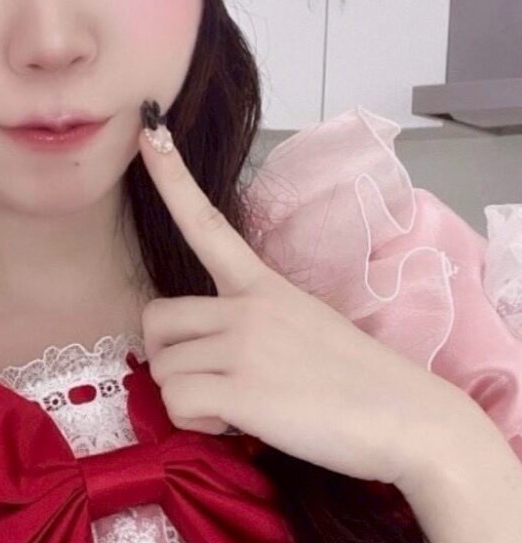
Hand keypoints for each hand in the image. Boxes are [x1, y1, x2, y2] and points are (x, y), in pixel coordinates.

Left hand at [135, 103, 483, 491]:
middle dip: (169, 356)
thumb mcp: (301, 323)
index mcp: (260, 282)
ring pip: (162, 368)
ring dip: (187, 397)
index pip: (205, 220)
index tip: (148, 131)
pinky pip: (178, 402)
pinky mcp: (240, 388)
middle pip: (156, 319)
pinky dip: (196, 424)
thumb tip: (207, 350)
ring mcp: (242, 343)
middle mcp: (244, 304)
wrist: (409, 419)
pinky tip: (234, 425)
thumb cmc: (358, 378)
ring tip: (235, 407)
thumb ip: (249, 322)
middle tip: (208, 381)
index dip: (171, 178)